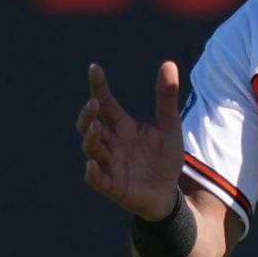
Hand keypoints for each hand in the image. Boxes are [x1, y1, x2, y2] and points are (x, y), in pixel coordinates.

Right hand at [77, 61, 184, 221]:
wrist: (169, 192)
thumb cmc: (164, 158)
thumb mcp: (169, 125)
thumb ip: (166, 97)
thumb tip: (169, 63)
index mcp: (122, 126)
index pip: (106, 103)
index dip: (98, 86)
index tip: (94, 68)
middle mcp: (111, 143)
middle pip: (90, 125)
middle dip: (88, 115)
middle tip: (94, 103)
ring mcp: (109, 164)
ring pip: (91, 149)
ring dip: (91, 138)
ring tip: (97, 127)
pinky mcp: (111, 185)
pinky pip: (96, 179)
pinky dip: (92, 172)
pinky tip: (92, 164)